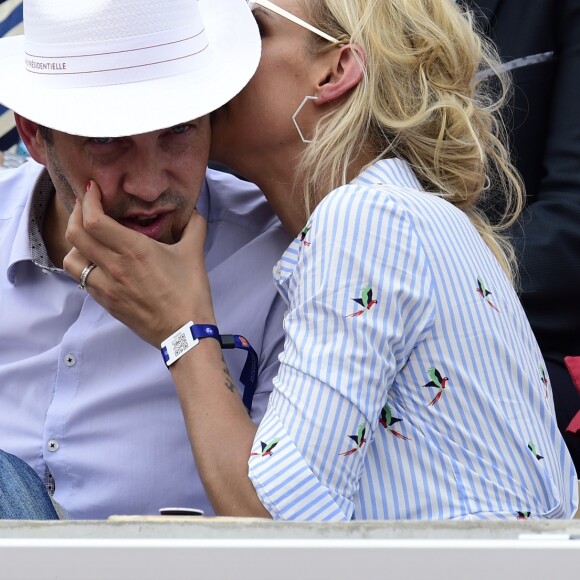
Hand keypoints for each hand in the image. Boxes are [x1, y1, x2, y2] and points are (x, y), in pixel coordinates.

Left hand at [63, 180, 215, 346]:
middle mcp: (114, 267)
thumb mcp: (194, 254)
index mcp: (134, 250)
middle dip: (76, 214)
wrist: (184, 332)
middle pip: (76, 235)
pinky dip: (84, 265)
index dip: (88, 200)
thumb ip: (194, 226)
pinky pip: (83, 280)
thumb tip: (194, 210)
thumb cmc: (190, 293)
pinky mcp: (106, 302)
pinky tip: (99, 262)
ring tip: (89, 238)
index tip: (92, 190)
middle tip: (85, 206)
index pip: (94, 220)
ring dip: (75, 244)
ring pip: (71, 259)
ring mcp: (107, 287)